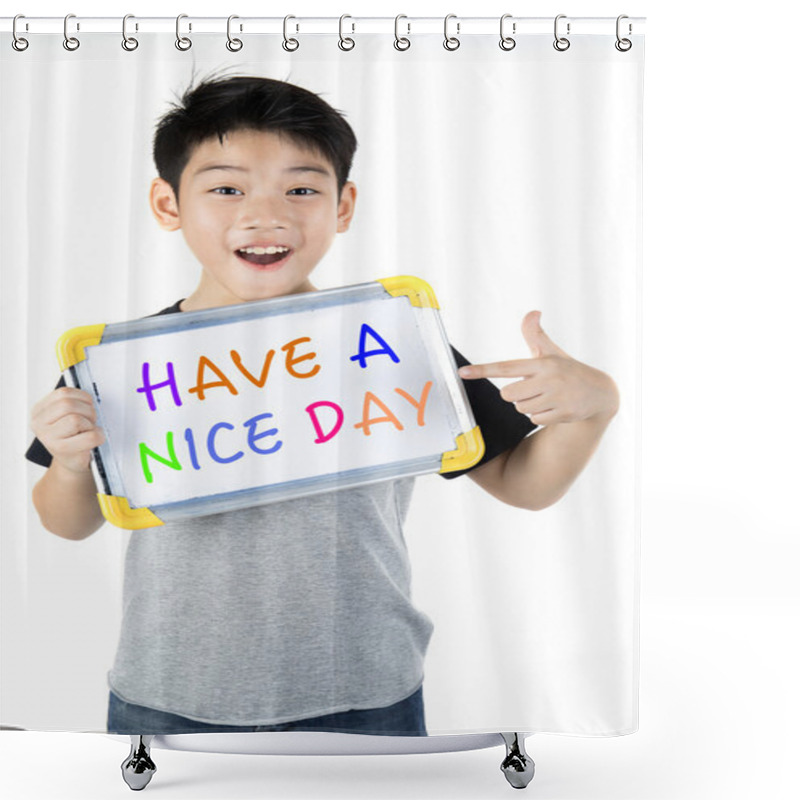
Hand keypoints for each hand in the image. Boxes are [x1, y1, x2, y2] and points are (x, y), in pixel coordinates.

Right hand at [30, 387, 104, 473]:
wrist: (72, 460)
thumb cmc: (73, 435)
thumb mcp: (67, 414)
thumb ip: (73, 402)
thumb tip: (92, 398)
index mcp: (40, 410)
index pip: (63, 393)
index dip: (82, 397)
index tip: (87, 405)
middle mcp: (39, 423)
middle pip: (68, 405)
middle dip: (87, 410)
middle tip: (91, 419)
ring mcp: (48, 438)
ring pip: (76, 419)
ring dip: (90, 423)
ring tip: (89, 429)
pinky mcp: (62, 450)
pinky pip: (89, 437)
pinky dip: (98, 436)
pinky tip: (94, 439)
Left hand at [458, 311, 618, 425]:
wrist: (600, 392)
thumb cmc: (568, 370)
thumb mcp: (551, 352)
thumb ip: (535, 334)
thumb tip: (532, 311)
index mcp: (542, 362)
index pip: (506, 367)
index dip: (483, 370)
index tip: (463, 373)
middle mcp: (548, 379)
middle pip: (509, 395)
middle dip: (515, 395)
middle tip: (532, 389)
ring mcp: (556, 397)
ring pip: (521, 408)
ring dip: (529, 406)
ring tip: (547, 397)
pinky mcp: (563, 413)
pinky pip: (535, 420)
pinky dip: (541, 416)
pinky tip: (555, 407)